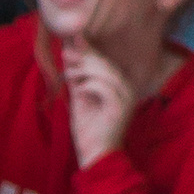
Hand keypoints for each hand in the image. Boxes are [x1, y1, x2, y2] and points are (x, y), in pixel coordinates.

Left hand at [60, 38, 139, 166]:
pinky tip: (79, 91)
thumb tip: (69, 53)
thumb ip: (77, 77)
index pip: (104, 61)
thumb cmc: (88, 129)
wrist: (95, 156)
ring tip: (68, 74)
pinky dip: (88, 85)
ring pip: (106, 72)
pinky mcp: (121, 107)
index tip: (71, 38)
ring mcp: (126, 98)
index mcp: (119, 85)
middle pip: (106, 64)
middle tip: (66, 52)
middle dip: (84, 55)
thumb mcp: (79, 97)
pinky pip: (104, 87)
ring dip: (84, 70)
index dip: (89, 49)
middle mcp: (126, 89)